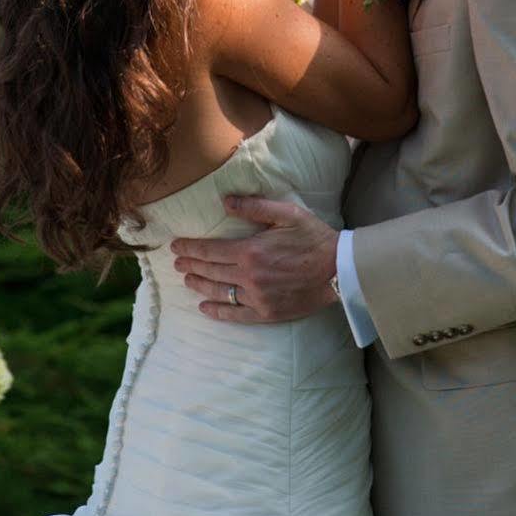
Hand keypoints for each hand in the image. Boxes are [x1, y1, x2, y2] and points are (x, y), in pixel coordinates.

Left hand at [169, 196, 340, 323]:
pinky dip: (217, 311)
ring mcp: (257, 298)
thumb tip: (225, 201)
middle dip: (191, 265)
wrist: (339, 270)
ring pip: (219, 292)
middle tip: (177, 262)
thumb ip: (254, 207)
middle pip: (211, 271)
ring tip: (187, 279)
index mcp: (250, 252)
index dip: (190, 248)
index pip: (210, 251)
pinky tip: (204, 307)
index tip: (176, 246)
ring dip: (200, 285)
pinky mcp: (267, 313)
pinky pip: (235, 314)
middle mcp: (249, 277)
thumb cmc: (314, 238)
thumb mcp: (286, 214)